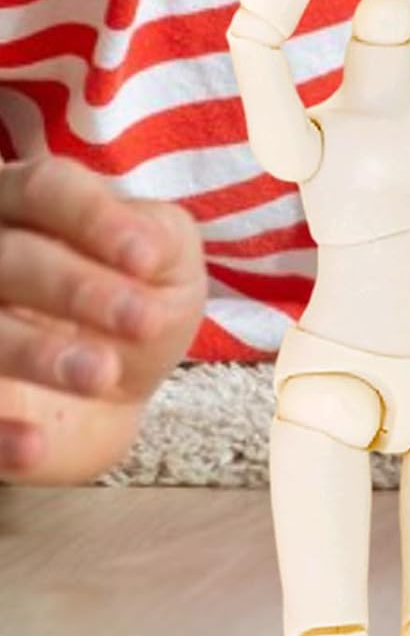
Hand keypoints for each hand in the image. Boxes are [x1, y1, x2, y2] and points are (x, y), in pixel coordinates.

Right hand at [0, 159, 205, 475]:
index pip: (48, 190)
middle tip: (143, 321)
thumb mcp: (168, 271)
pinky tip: (34, 445)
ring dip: (34, 351)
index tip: (147, 258)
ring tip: (101, 375)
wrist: (105, 399)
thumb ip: (164, 240)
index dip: (94, 219)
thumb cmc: (133, 313)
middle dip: (77, 288)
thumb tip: (145, 242)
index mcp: (29, 206)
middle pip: (12, 256)